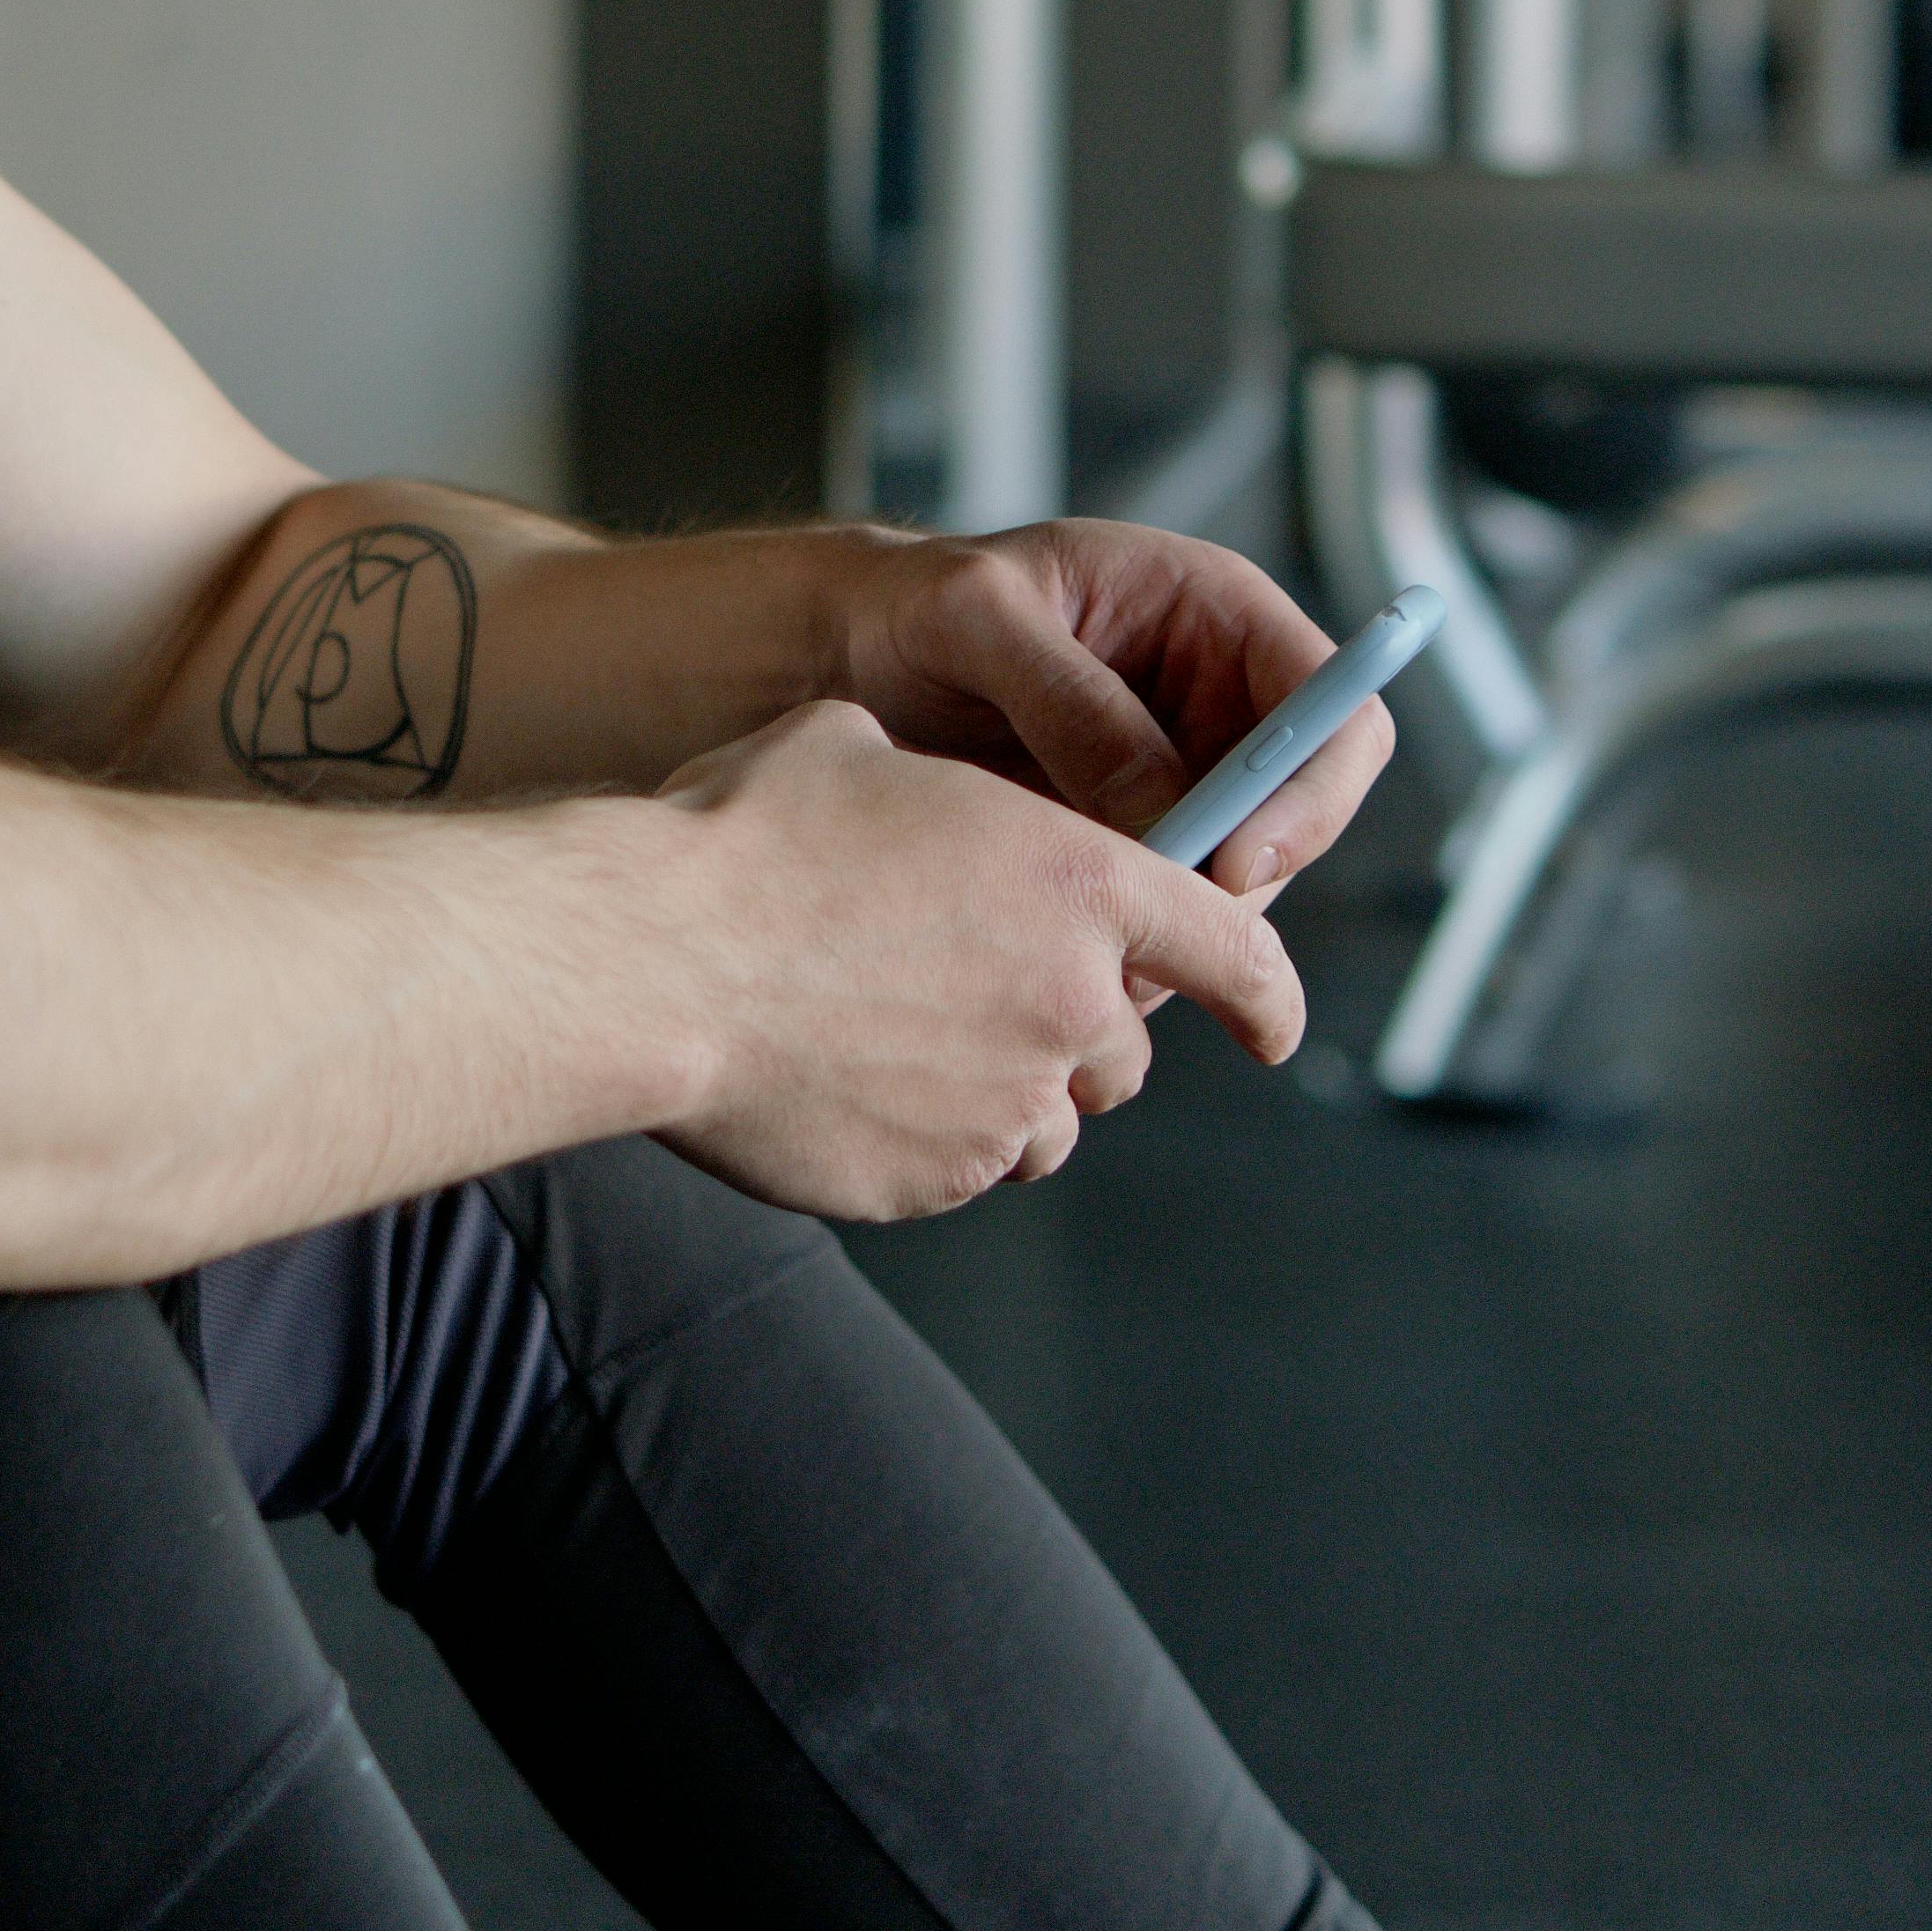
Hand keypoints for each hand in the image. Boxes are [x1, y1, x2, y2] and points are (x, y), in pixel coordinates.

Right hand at [647, 700, 1309, 1218]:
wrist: (656, 962)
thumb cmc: (745, 841)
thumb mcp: (858, 752)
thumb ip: (940, 792)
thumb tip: (917, 795)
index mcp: (1078, 881)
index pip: (1234, 952)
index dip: (1268, 995)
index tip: (1275, 1026)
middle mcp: (1068, 1000)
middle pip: (1128, 1046)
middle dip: (1075, 1030)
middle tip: (981, 995)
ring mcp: (1005, 1101)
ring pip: (1051, 1120)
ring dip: (1009, 1091)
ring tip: (906, 1042)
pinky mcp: (934, 1178)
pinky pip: (964, 1168)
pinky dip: (931, 1139)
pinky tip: (853, 1087)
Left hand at [819, 522, 1398, 901]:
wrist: (841, 660)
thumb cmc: (909, 604)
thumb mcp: (975, 617)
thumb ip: (1070, 699)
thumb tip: (1160, 805)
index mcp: (1212, 614)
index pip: (1333, 710)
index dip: (1310, 793)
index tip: (1237, 863)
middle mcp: (1215, 701)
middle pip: (1298, 816)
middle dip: (1235, 884)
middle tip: (1139, 927)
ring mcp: (1178, 779)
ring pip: (1236, 882)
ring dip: (1176, 926)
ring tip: (1074, 936)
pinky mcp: (1131, 843)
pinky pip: (1167, 911)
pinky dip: (1129, 943)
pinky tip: (1054, 944)